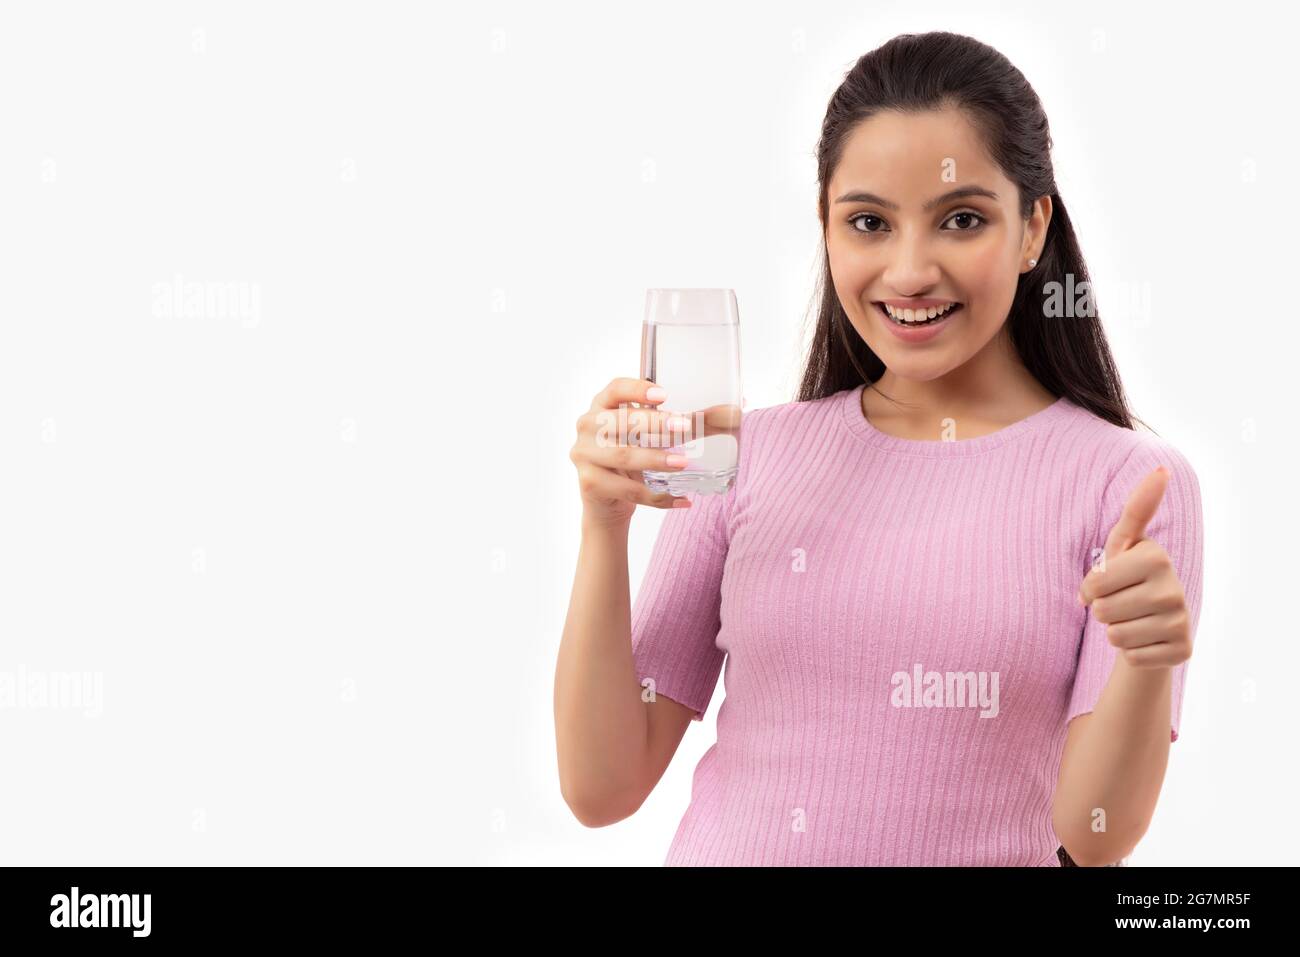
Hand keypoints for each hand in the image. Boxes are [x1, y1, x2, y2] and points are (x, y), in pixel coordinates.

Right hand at [569, 377, 694, 527]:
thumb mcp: (650, 438)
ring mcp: (584, 455)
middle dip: (655, 424)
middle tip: (686, 428)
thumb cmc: (632, 460)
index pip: (615, 389)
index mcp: (601, 406)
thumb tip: (731, 414)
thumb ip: (684, 425)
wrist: (607, 502)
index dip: (637, 389)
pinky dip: (656, 496)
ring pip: (624, 456)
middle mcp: (587, 426)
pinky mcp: (589, 482)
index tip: (663, 395)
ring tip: (683, 463)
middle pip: (621, 422)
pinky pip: (627, 489)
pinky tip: (681, 498)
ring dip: (656, 460)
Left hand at [1076, 465, 1192, 668]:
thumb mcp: (1124, 544)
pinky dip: (1131, 652)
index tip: (1104, 582)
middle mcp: (1174, 588)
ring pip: (1115, 636)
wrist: (1153, 623)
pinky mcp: (1182, 650)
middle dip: (1102, 611)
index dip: (1089, 589)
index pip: (1095, 584)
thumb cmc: (1129, 578)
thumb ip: (1136, 509)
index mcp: (1156, 557)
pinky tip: (1145, 639)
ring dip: (1115, 631)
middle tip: (1120, 603)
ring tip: (1132, 620)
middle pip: (1103, 611)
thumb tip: (1162, 469)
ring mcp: (1181, 621)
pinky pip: (1132, 657)